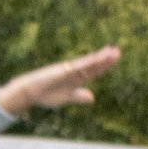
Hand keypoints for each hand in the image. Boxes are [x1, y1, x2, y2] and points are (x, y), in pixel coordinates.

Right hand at [0, 46, 120, 116]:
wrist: (30, 93)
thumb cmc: (46, 95)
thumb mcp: (66, 97)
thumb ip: (79, 97)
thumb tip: (92, 97)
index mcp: (75, 79)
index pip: (93, 71)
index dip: (104, 66)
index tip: (114, 58)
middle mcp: (74, 72)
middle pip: (93, 65)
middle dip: (105, 59)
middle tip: (118, 51)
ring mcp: (68, 70)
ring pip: (88, 63)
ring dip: (100, 57)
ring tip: (112, 51)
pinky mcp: (62, 70)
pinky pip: (79, 66)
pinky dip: (88, 62)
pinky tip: (97, 58)